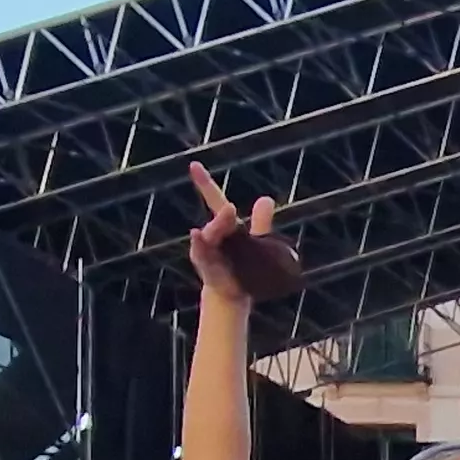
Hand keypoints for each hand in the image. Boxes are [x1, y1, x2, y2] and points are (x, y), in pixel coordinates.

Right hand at [182, 163, 277, 304]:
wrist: (233, 294)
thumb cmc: (242, 267)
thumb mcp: (256, 243)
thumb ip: (260, 222)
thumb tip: (266, 198)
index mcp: (225, 226)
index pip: (215, 201)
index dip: (204, 184)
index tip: (193, 164)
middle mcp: (213, 235)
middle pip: (218, 221)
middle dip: (223, 216)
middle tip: (231, 209)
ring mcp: (207, 250)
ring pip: (210, 235)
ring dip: (216, 227)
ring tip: (226, 217)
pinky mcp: (205, 267)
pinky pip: (201, 254)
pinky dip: (200, 245)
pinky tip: (198, 235)